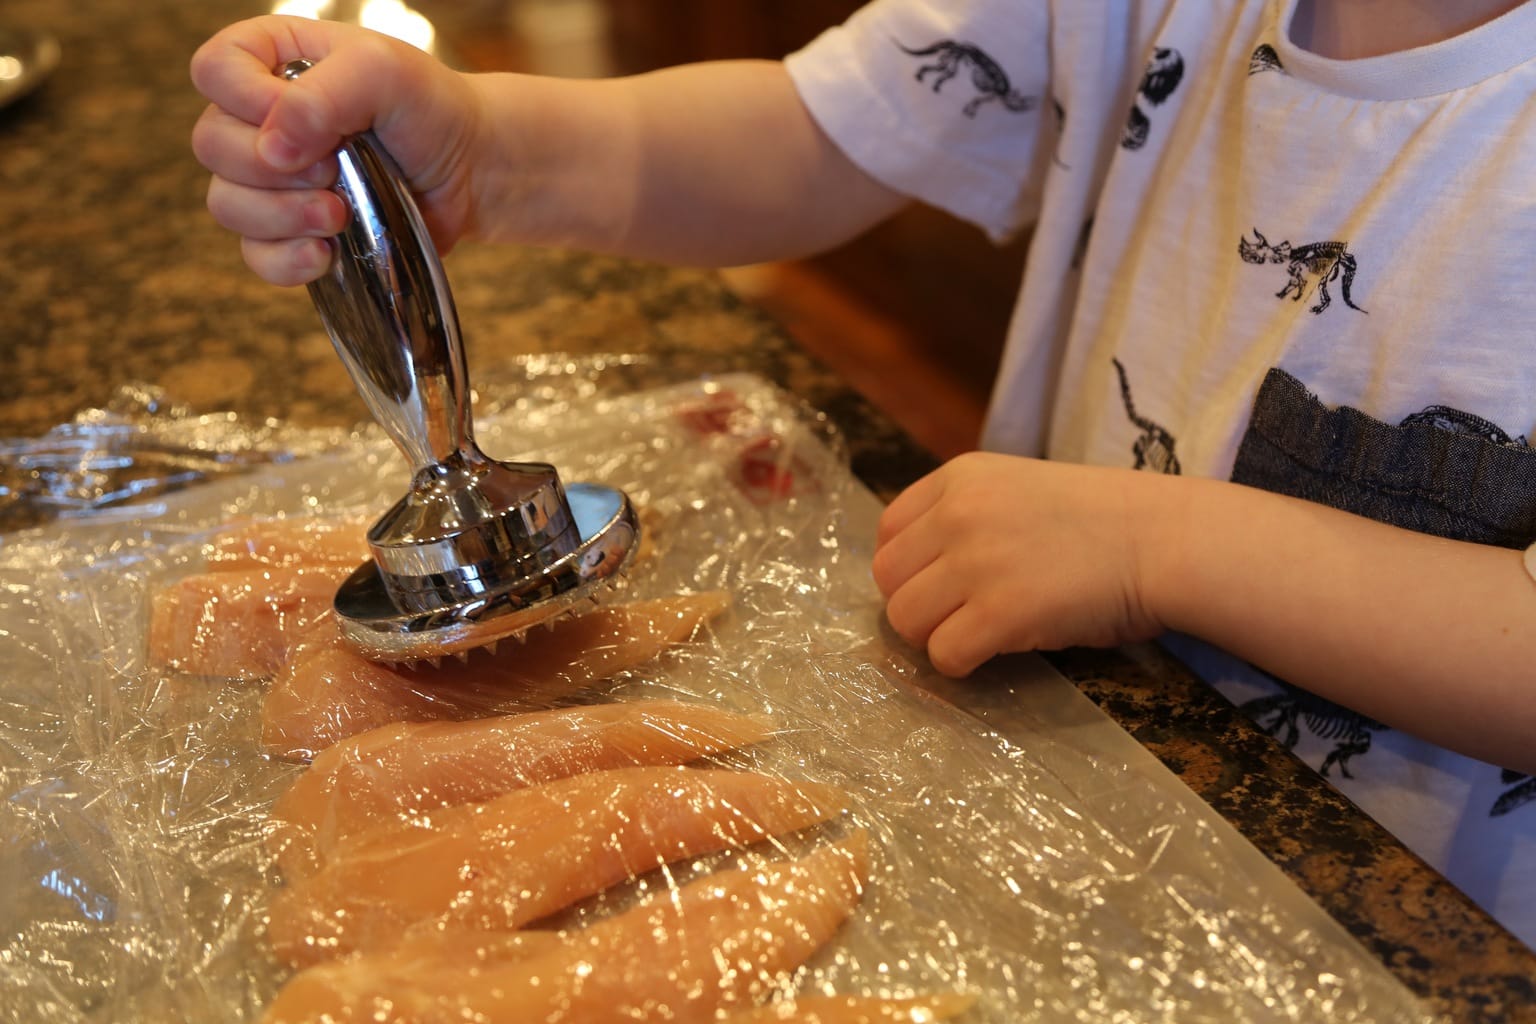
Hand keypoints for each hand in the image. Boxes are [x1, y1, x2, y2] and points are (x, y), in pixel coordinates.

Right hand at [190, 16, 484, 285]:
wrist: (471, 170)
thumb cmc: (429, 108)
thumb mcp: (384, 73)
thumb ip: (324, 96)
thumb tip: (273, 148)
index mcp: (271, 59)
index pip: (212, 71)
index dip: (245, 100)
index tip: (304, 118)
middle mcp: (260, 117)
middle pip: (210, 145)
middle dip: (271, 168)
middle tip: (334, 169)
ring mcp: (272, 179)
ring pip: (227, 204)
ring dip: (282, 216)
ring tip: (340, 213)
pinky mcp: (292, 230)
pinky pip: (256, 255)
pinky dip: (286, 260)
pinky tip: (326, 253)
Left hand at [871, 452, 1168, 675]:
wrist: (1165, 540)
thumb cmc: (1104, 522)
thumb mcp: (1019, 491)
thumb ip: (967, 517)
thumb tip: (919, 572)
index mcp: (960, 478)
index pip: (888, 531)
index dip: (907, 568)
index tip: (938, 585)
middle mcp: (959, 513)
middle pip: (888, 578)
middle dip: (916, 605)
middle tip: (958, 617)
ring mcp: (977, 562)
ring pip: (905, 620)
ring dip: (934, 636)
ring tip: (977, 634)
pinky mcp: (1001, 612)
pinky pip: (943, 654)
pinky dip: (960, 664)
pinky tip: (990, 654)